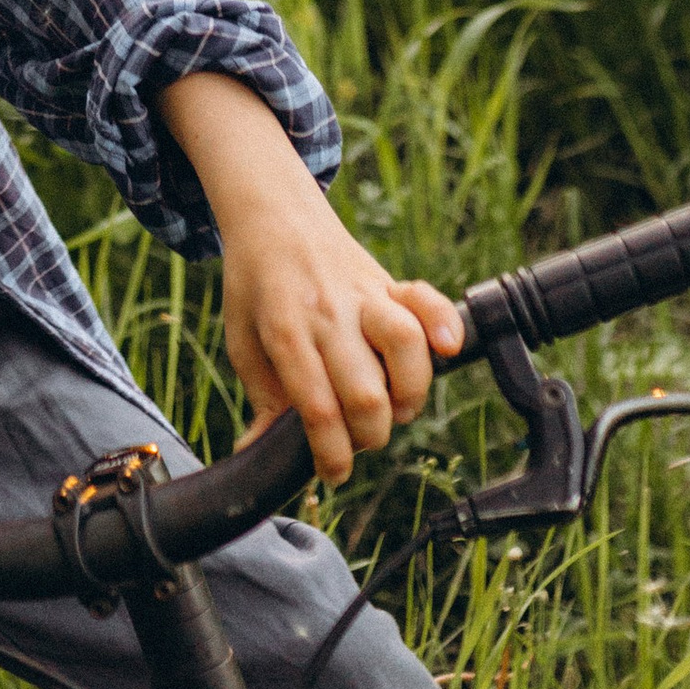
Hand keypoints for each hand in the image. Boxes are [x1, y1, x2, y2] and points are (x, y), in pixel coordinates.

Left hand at [162, 72, 463, 487]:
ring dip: (408, 395)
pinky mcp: (388, 283)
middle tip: (356, 437)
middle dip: (368, 437)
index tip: (331, 473)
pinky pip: (427, 301)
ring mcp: (363, 295)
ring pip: (406, 348)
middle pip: (366, 394)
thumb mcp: (242, 341)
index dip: (331, 456)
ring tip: (394, 406)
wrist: (273, 215)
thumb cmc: (254, 285)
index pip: (318, 410)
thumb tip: (257, 454)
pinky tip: (447, 350)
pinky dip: (445, 324)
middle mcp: (328, 314)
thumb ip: (259, 400)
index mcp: (286, 331)